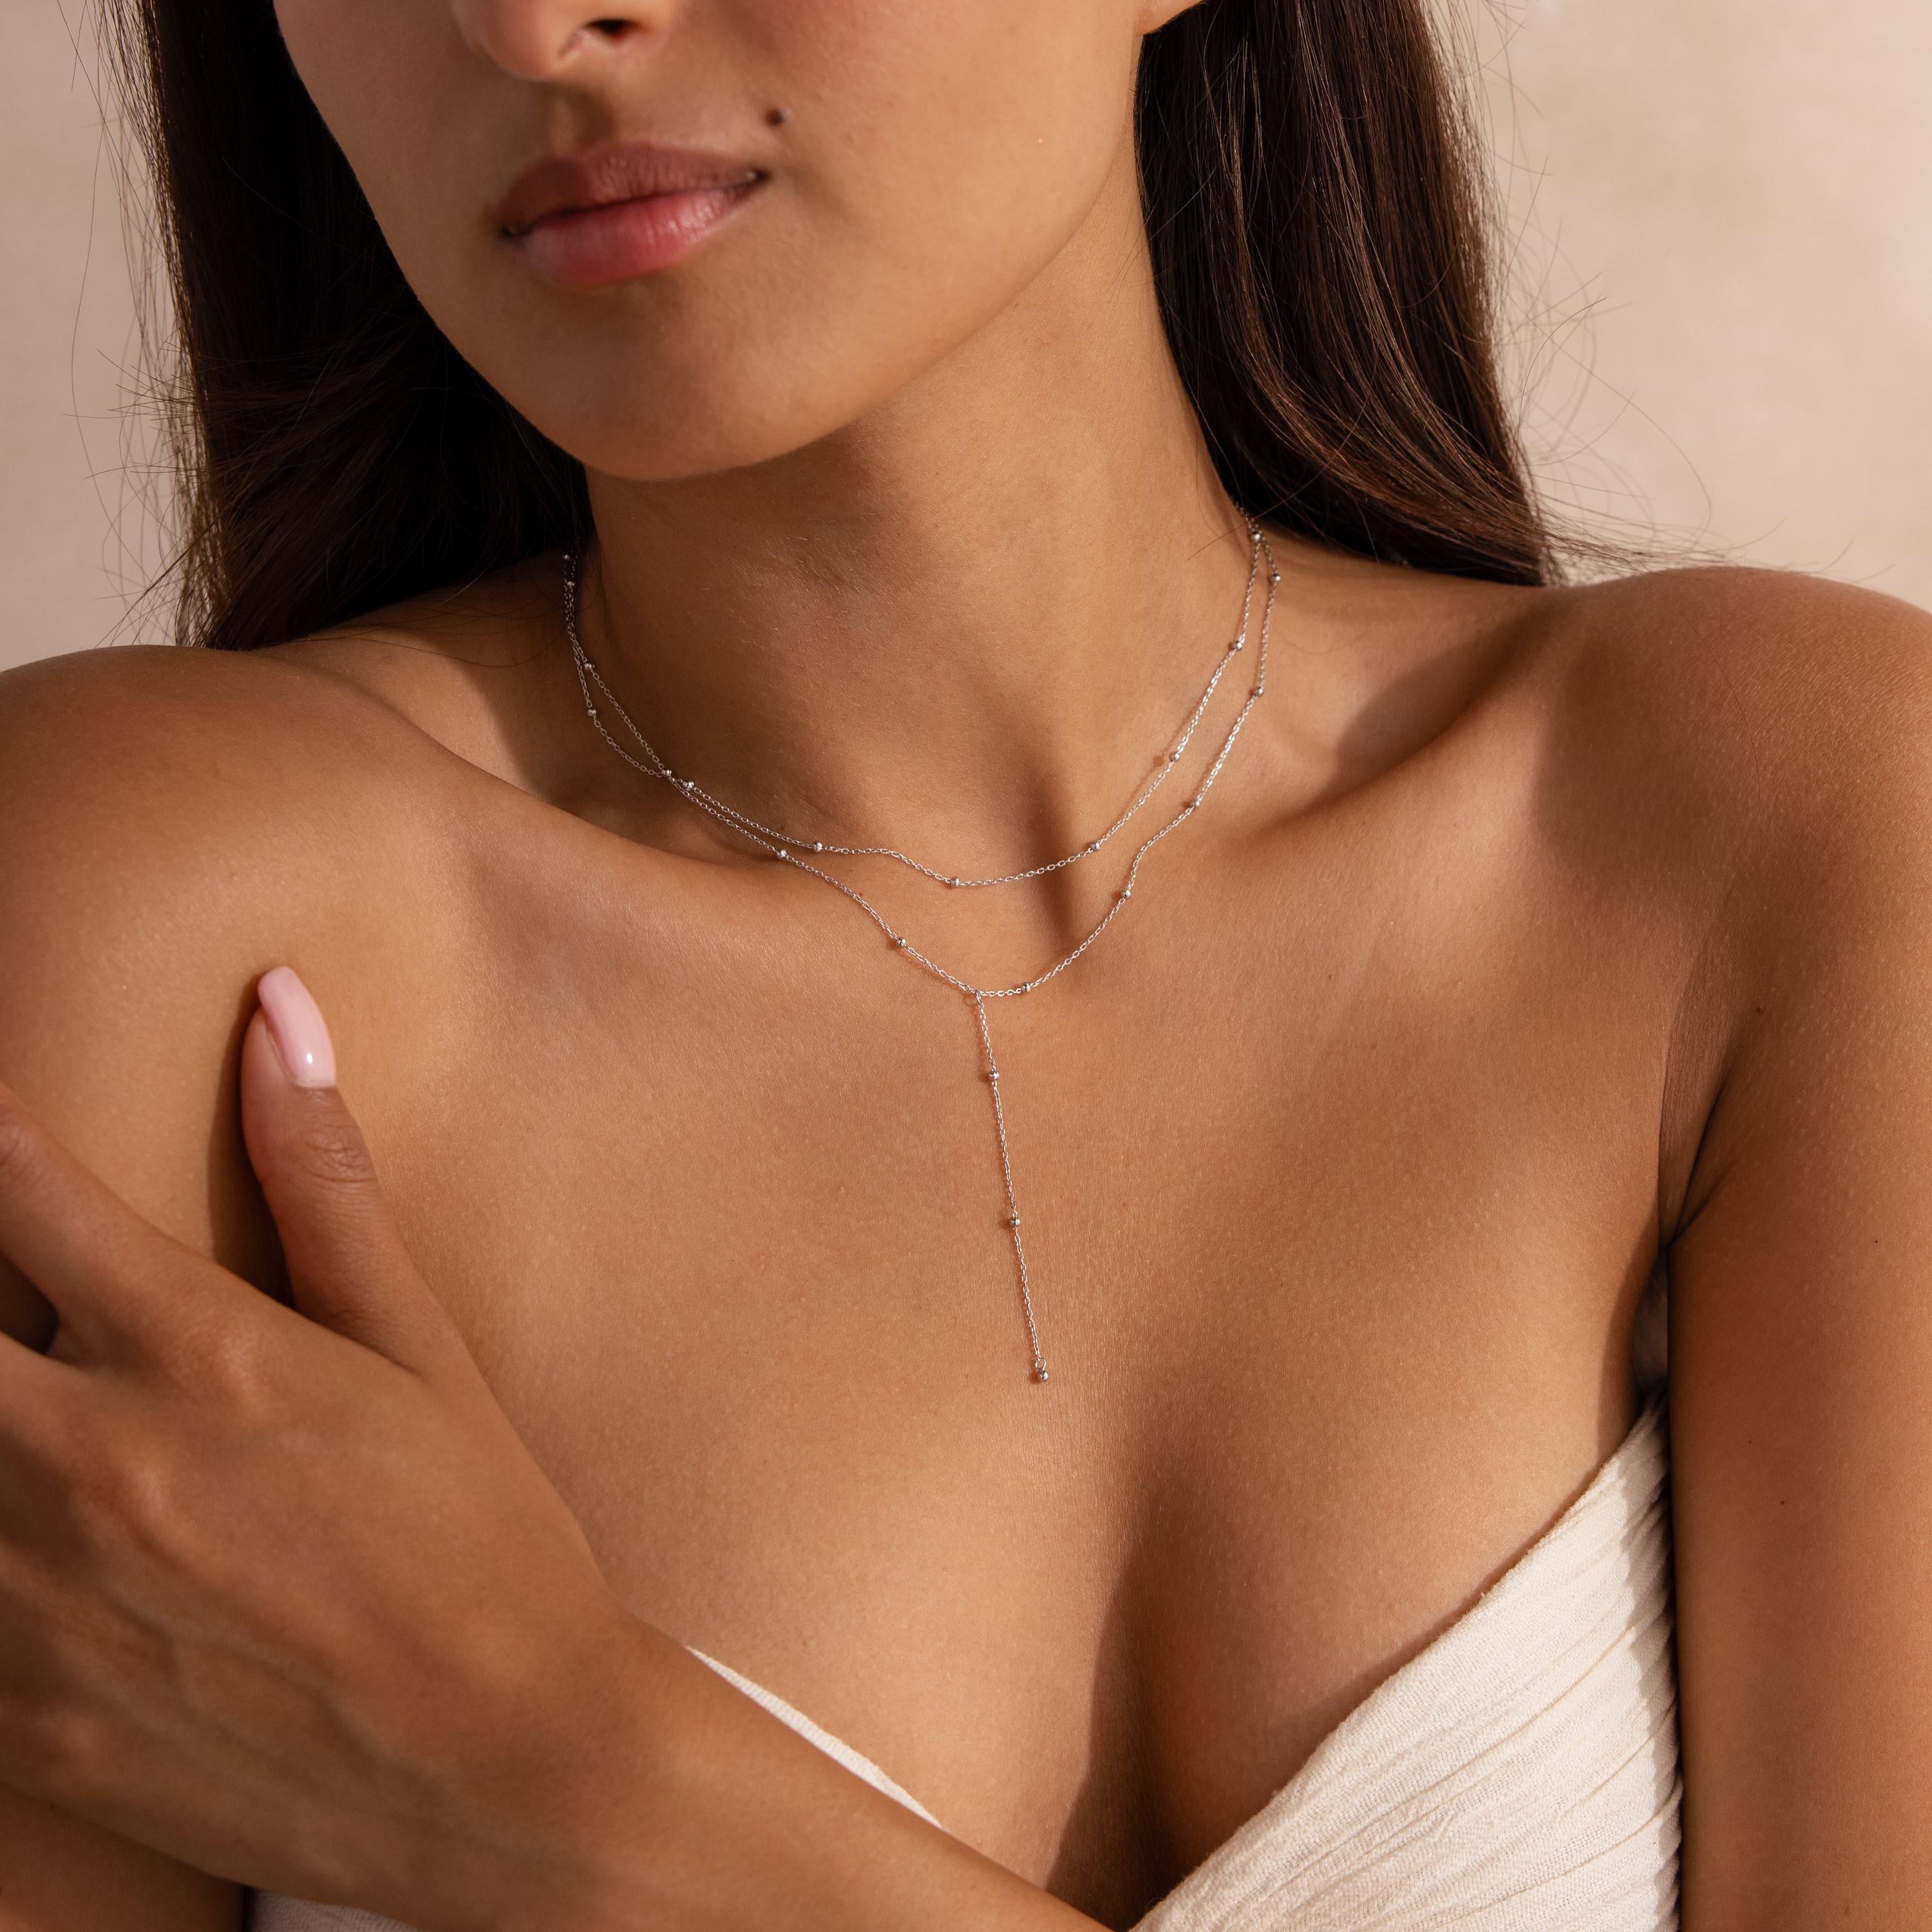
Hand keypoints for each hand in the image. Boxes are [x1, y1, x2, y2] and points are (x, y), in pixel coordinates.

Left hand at [0, 969, 653, 1930]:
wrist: (509, 1773)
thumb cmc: (484, 1539)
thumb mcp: (422, 1350)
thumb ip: (326, 1182)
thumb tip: (278, 1008)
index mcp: (208, 1363)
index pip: (28, 1197)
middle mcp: (97, 1472)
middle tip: (24, 1311)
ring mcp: (40, 1613)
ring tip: (36, 1406)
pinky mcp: (22, 1728)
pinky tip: (24, 1531)